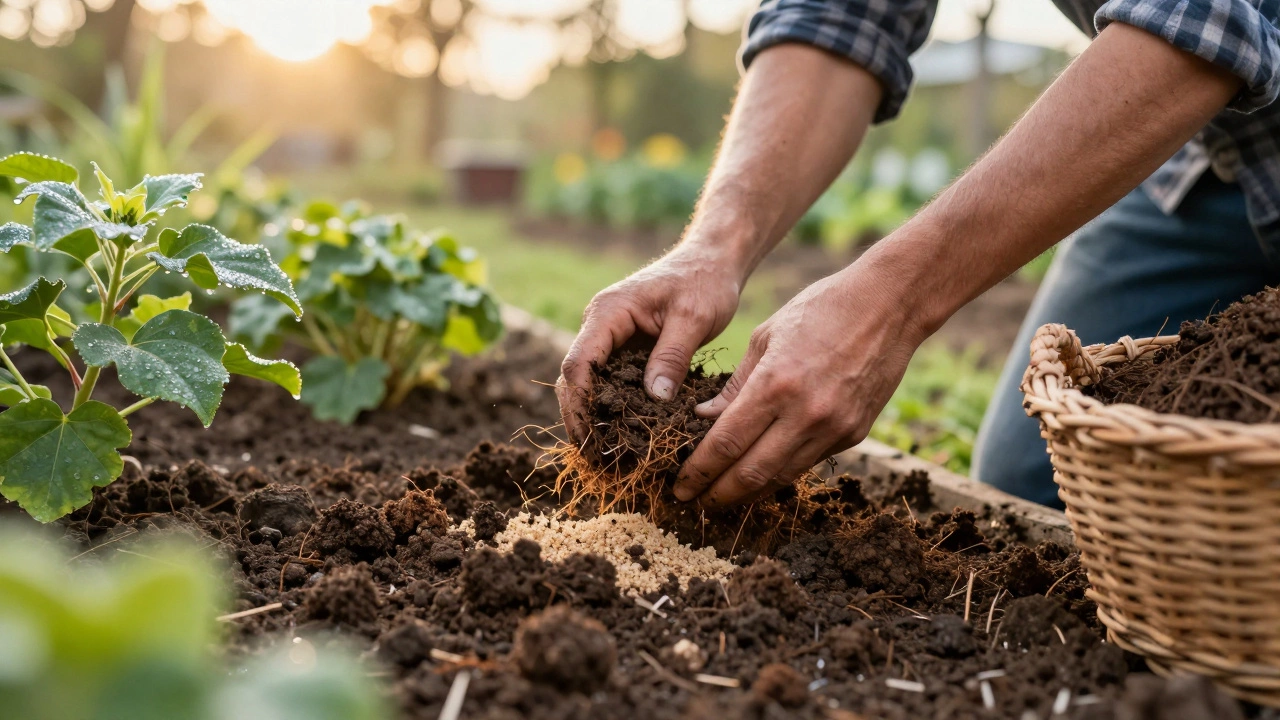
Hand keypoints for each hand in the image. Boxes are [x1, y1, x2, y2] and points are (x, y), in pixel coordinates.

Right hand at [557, 244, 742, 443]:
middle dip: (579, 418)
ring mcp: (610, 338)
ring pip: (588, 383)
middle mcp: (600, 326)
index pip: (578, 364)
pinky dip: (612, 408)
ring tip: (604, 457)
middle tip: (594, 459)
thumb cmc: (704, 281)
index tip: (590, 439)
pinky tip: (623, 436)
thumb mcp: (694, 318)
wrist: (712, 261)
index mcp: (608, 313)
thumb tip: (654, 399)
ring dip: (593, 417)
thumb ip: (672, 357)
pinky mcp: (626, 350)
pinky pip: (610, 382)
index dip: (579, 405)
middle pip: (574, 379)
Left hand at [672, 260, 926, 507]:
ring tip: (722, 499)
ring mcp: (834, 428)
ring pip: (781, 477)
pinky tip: (760, 477)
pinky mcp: (854, 434)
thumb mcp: (765, 336)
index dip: (699, 472)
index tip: (680, 486)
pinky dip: (779, 474)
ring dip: (748, 493)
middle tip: (693, 503)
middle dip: (717, 494)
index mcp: (775, 384)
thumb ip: (735, 386)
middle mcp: (805, 414)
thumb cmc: (820, 309)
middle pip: (750, 473)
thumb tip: (704, 420)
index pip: (726, 444)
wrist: (889, 305)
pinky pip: (808, 463)